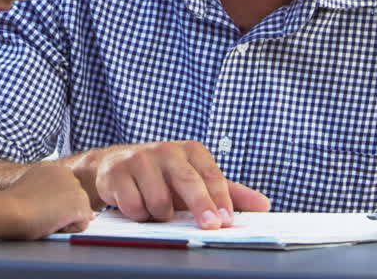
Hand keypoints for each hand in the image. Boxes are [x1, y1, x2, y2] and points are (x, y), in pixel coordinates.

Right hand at [0, 162, 93, 239]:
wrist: (11, 209)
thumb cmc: (14, 204)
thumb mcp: (32, 190)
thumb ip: (50, 192)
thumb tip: (77, 205)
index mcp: (53, 168)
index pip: (63, 192)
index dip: (52, 204)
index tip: (36, 205)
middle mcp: (68, 174)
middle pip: (73, 201)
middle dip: (62, 210)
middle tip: (40, 212)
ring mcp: (76, 188)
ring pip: (78, 212)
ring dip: (64, 219)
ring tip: (44, 217)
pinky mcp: (80, 204)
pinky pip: (81, 224)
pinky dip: (68, 229)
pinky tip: (52, 222)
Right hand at [73, 140, 270, 228]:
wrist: (113, 166)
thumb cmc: (165, 176)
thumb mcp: (196, 180)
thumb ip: (230, 193)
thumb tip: (263, 205)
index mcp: (191, 151)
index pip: (212, 175)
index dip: (221, 199)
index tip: (227, 220)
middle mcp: (167, 150)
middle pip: (188, 181)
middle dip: (201, 206)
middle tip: (211, 226)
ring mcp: (139, 159)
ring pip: (158, 201)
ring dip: (160, 215)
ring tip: (157, 210)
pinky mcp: (116, 173)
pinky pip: (133, 206)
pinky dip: (138, 215)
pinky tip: (137, 207)